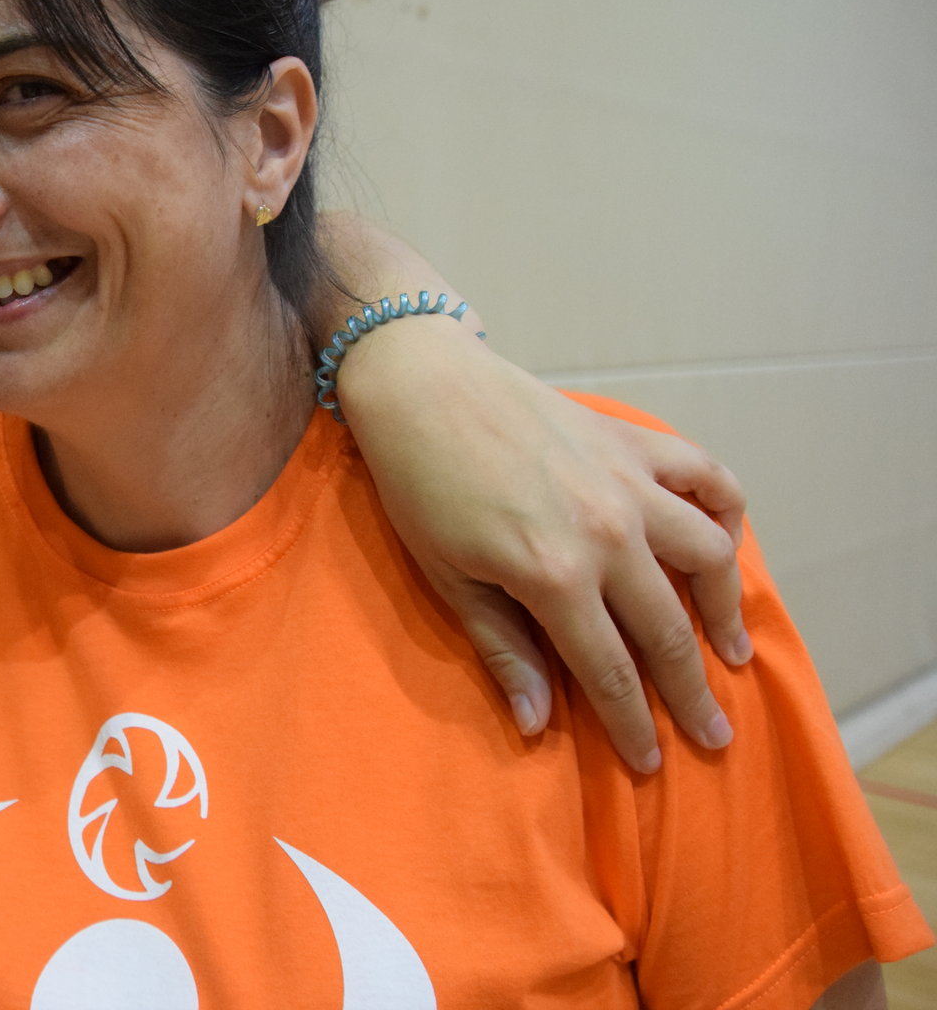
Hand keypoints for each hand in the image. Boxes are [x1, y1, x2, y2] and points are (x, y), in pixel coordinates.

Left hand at [337, 316, 749, 772]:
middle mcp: (607, 532)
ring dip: (725, 609)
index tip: (652, 762)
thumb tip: (538, 721)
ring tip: (730, 650)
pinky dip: (725, 511)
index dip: (634, 725)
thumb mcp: (446, 576)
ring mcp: (628, 482)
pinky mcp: (631, 441)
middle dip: (691, 692)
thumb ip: (501, 647)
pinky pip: (706, 476)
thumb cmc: (418, 485)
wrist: (420, 386)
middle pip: (666, 630)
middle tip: (714, 736)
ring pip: (708, 557)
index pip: (610, 671)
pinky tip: (723, 545)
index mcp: (554, 574)